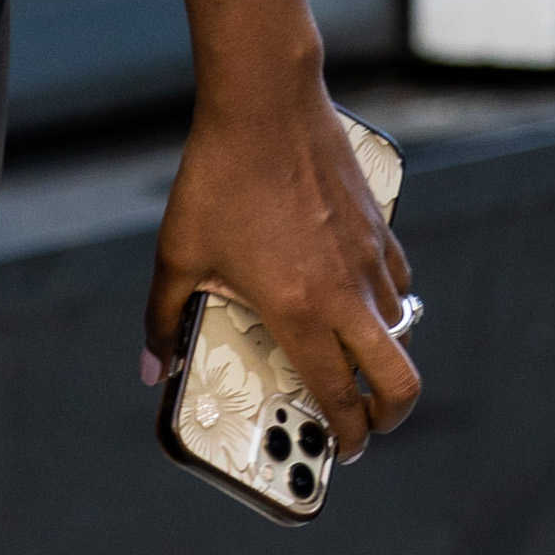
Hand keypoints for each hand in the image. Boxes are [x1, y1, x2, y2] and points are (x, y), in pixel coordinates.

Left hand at [144, 80, 420, 462]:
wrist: (265, 105)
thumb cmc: (218, 179)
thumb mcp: (178, 255)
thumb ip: (163, 318)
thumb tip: (153, 365)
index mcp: (298, 310)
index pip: (338, 395)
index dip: (345, 435)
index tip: (340, 449)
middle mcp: (344, 292)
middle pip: (400, 379)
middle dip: (390, 415)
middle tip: (367, 422)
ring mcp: (368, 259)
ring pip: (401, 329)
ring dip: (384, 356)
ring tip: (354, 361)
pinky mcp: (378, 228)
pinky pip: (397, 282)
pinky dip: (386, 303)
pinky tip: (357, 299)